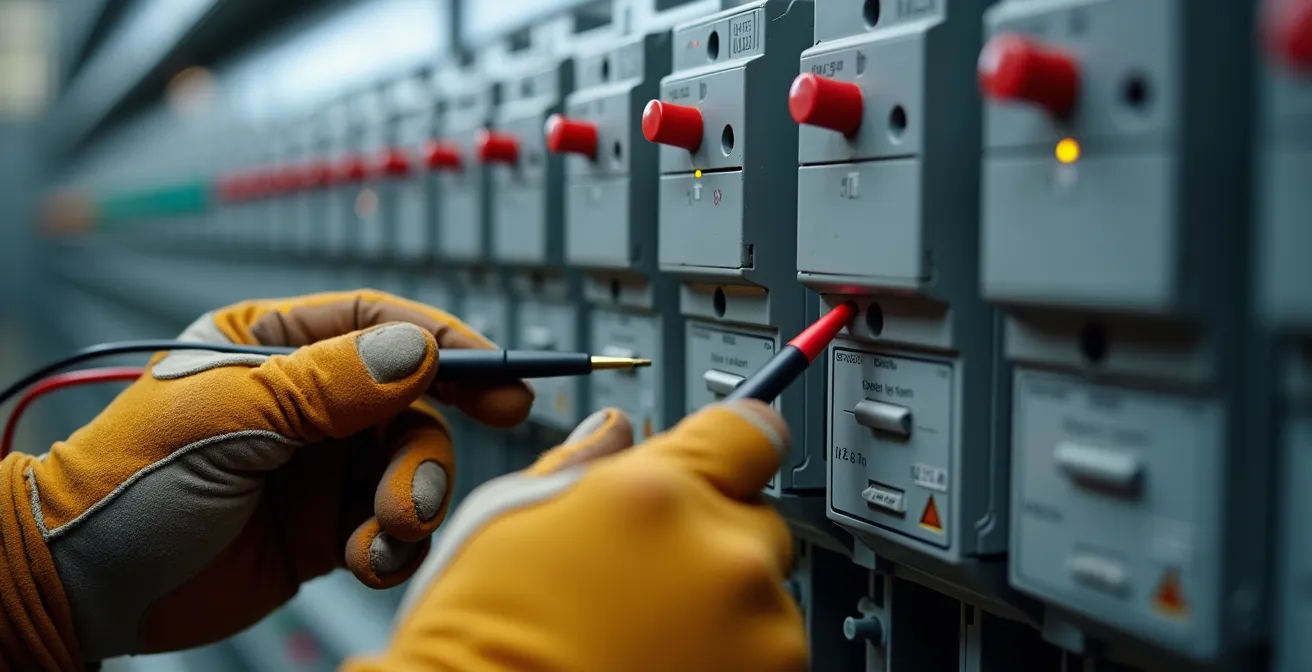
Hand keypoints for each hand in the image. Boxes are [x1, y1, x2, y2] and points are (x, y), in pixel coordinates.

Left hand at [0, 290, 531, 668]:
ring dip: (411, 499)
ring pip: (410, 465)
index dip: (444, 344)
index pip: (378, 325)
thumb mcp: (226, 418)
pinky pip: (392, 524)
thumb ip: (326, 384)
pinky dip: (393, 543)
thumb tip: (419, 353)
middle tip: (453, 464)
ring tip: (386, 532)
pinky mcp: (331, 525)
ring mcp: (323, 464)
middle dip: (429, 442)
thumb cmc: (129, 481)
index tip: (497, 371)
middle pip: (413, 401)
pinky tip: (367, 559)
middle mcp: (310, 401)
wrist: (87, 587)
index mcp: (277, 346)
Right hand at [348, 401, 807, 671]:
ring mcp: (758, 628)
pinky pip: (768, 647)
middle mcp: (722, 555)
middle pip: (752, 514)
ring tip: (645, 633)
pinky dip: (731, 653)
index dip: (727, 443)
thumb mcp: (503, 527)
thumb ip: (581, 466)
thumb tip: (614, 435)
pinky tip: (663, 663)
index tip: (724, 457)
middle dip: (709, 533)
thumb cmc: (477, 647)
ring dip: (721, 601)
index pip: (748, 429)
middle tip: (645, 574)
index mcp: (653, 495)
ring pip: (764, 589)